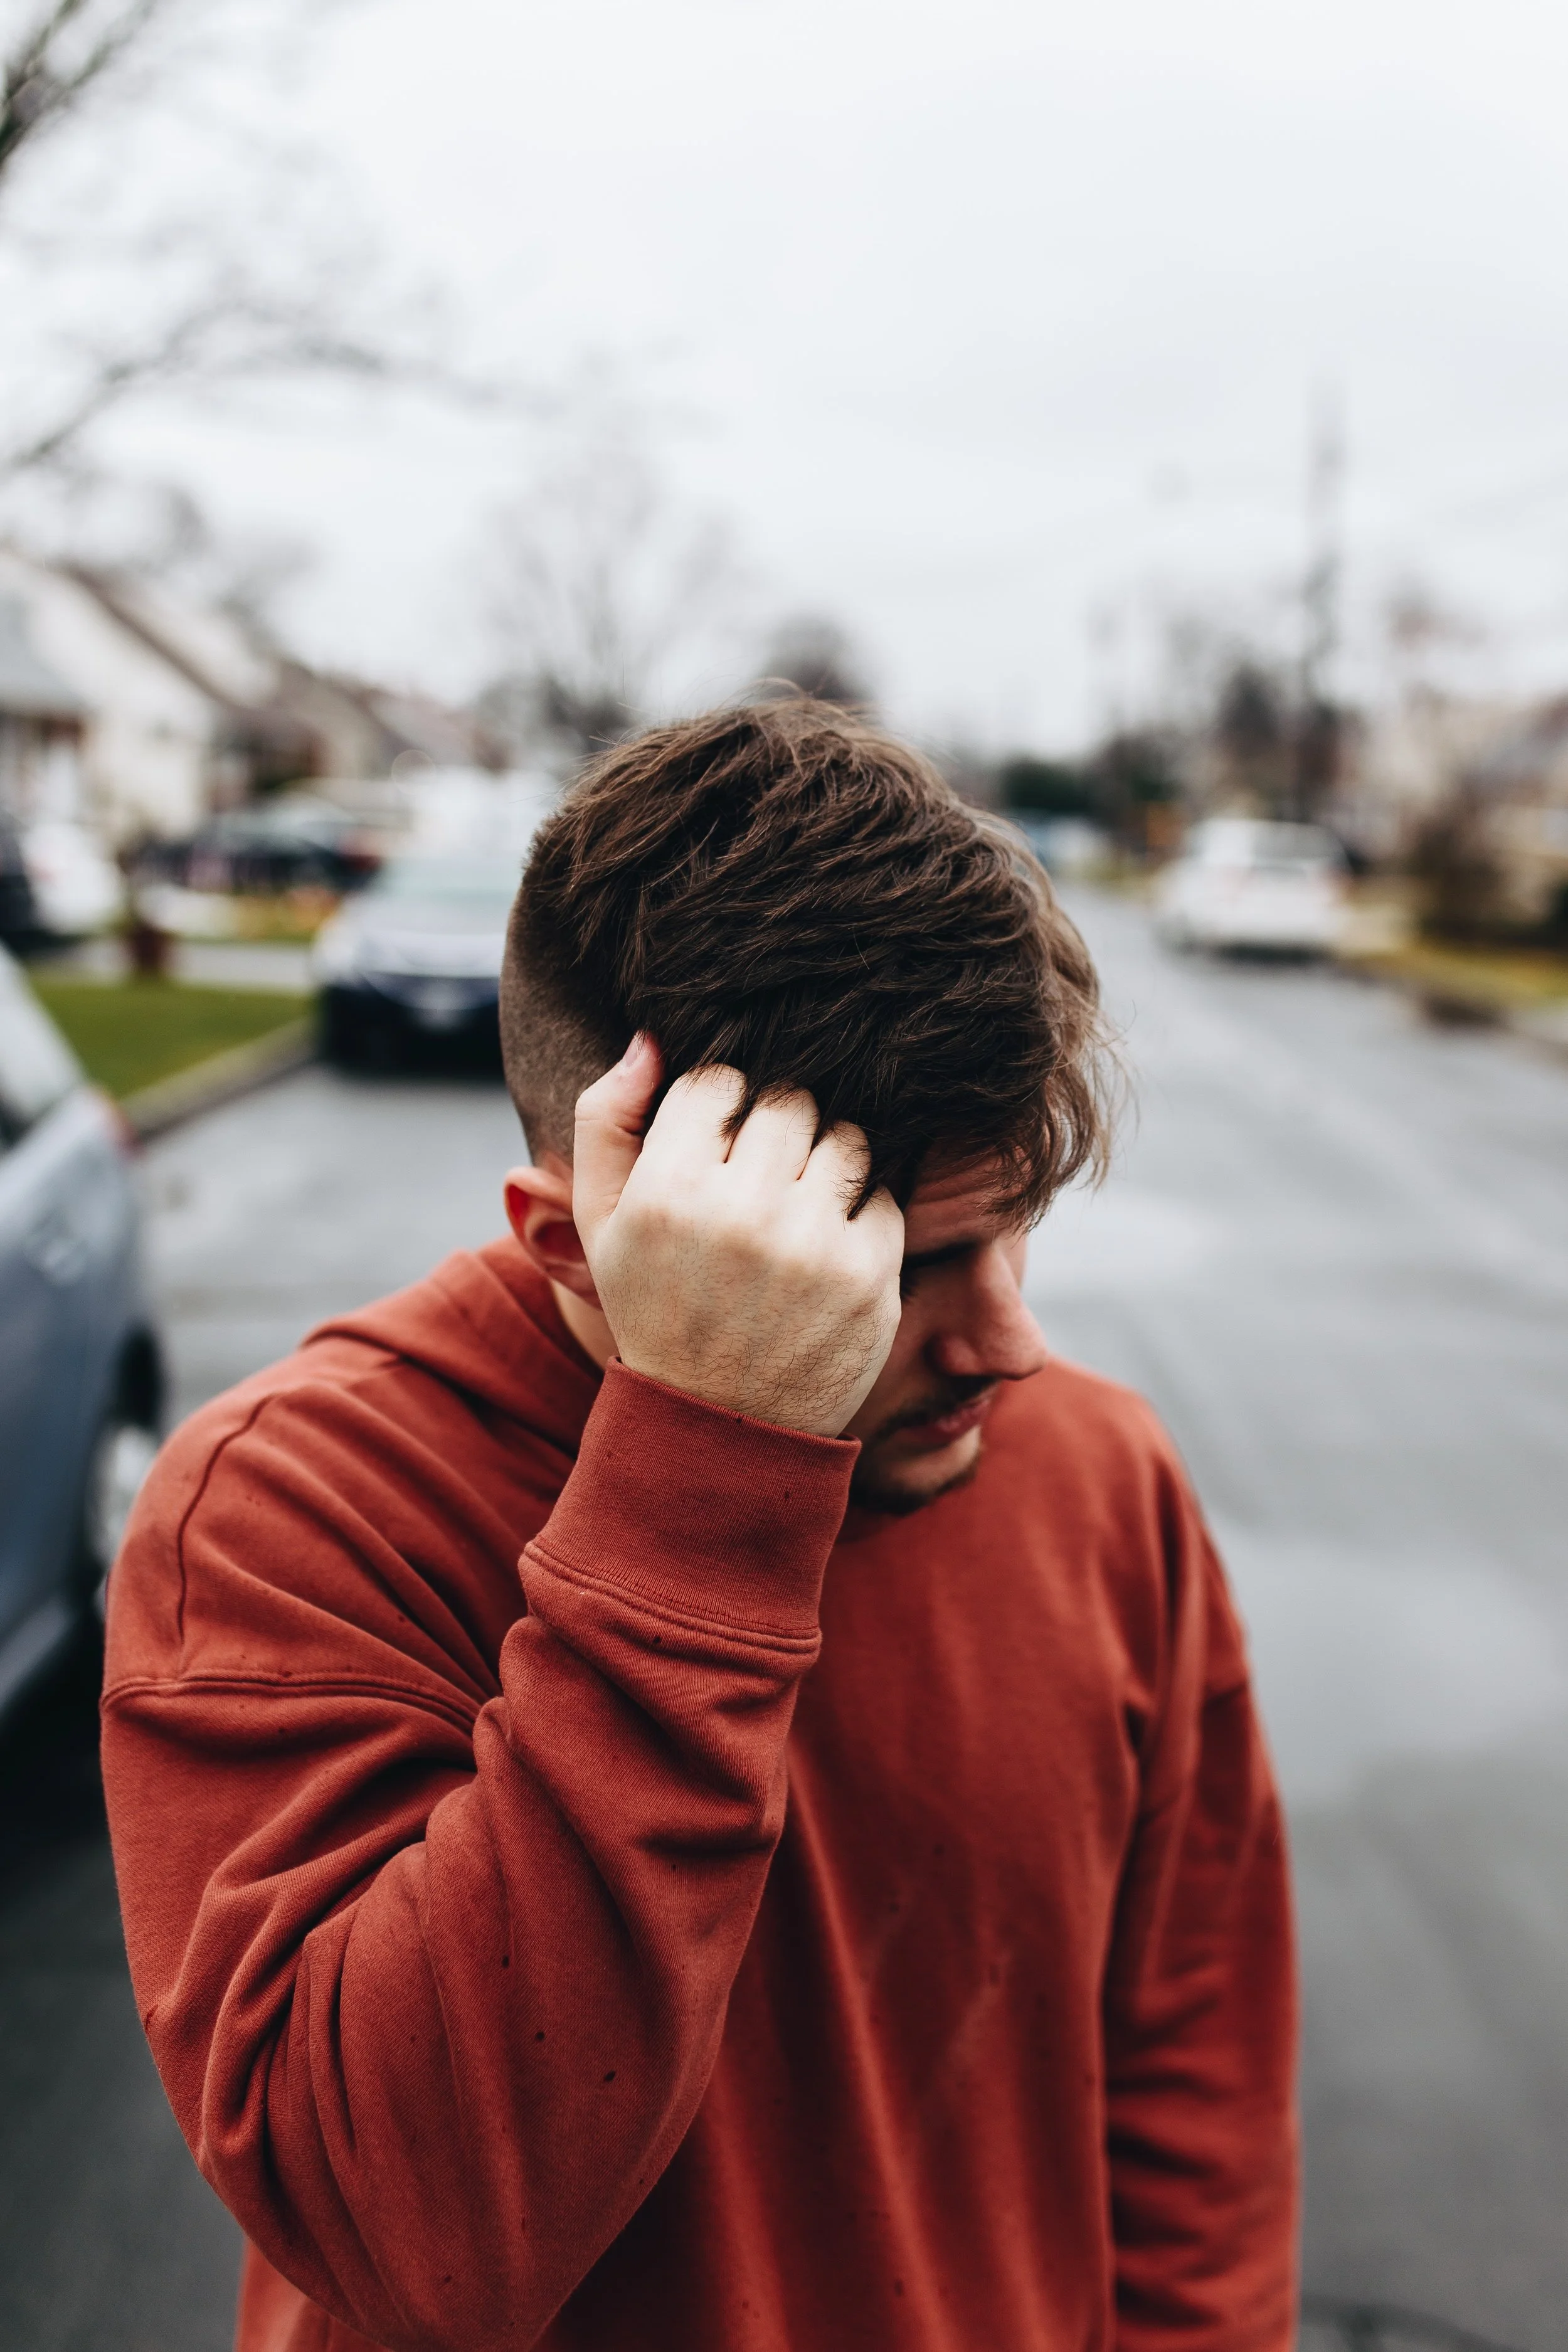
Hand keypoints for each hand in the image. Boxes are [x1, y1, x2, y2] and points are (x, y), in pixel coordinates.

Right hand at [572, 1036, 904, 1437]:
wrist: (720, 1426)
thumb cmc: (655, 1310)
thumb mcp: (600, 1224)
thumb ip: (603, 1121)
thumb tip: (649, 1040)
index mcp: (668, 1191)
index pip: (716, 1080)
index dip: (718, 1104)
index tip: (716, 1147)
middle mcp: (743, 1212)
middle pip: (787, 1098)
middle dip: (775, 1125)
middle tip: (762, 1173)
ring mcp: (813, 1244)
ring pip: (845, 1134)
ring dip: (825, 1156)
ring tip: (796, 1201)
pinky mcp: (872, 1275)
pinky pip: (882, 1193)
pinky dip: (858, 1209)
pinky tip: (824, 1243)